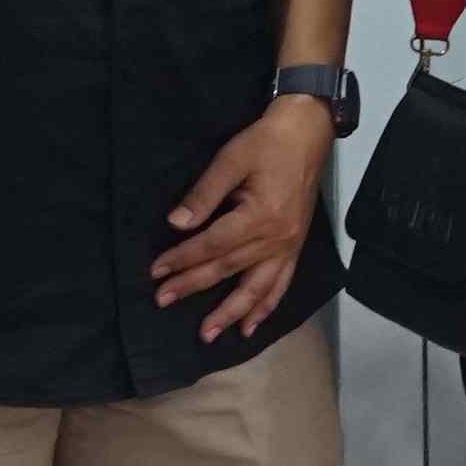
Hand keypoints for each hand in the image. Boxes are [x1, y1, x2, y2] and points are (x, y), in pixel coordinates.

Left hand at [152, 95, 336, 342]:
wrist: (308, 132)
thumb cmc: (267, 141)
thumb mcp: (231, 158)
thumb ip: (204, 194)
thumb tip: (177, 224)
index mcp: (260, 215)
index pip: (212, 244)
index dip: (182, 258)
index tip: (156, 270)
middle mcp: (276, 238)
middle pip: (228, 268)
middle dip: (193, 286)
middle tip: (163, 300)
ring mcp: (289, 246)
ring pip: (256, 288)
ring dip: (231, 313)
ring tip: (208, 334)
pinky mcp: (295, 246)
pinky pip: (281, 284)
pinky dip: (265, 307)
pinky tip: (250, 327)